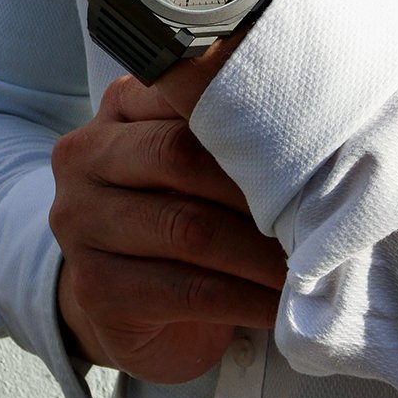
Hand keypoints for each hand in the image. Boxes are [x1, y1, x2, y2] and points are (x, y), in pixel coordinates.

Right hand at [50, 75, 285, 383]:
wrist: (128, 305)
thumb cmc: (181, 212)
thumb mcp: (194, 156)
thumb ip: (226, 128)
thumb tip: (315, 121)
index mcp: (118, 109)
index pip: (179, 91)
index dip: (245, 115)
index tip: (308, 134)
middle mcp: (86, 158)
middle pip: (177, 155)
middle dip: (255, 185)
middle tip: (315, 202)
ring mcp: (81, 224)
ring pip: (188, 228)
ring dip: (259, 251)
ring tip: (311, 258)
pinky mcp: (97, 289)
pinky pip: (187, 290)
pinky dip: (246, 299)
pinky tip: (281, 303)